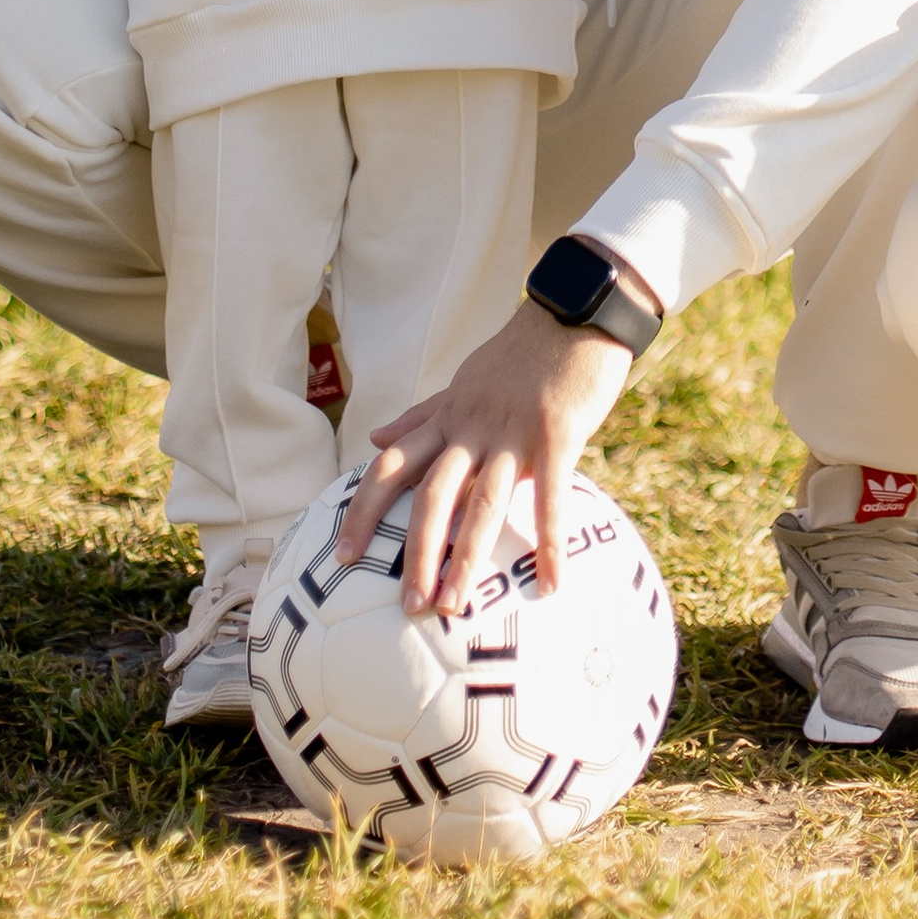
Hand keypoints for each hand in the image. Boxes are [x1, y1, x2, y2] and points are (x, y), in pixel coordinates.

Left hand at [331, 296, 640, 607]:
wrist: (575, 311)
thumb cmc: (521, 352)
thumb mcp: (464, 381)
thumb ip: (422, 415)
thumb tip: (372, 437)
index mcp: (448, 417)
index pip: (392, 466)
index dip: (364, 510)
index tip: (342, 556)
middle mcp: (471, 427)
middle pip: (432, 495)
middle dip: (416, 553)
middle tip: (408, 606)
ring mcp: (512, 431)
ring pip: (482, 502)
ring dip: (467, 559)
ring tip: (456, 607)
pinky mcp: (556, 434)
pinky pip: (551, 495)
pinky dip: (550, 542)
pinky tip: (552, 584)